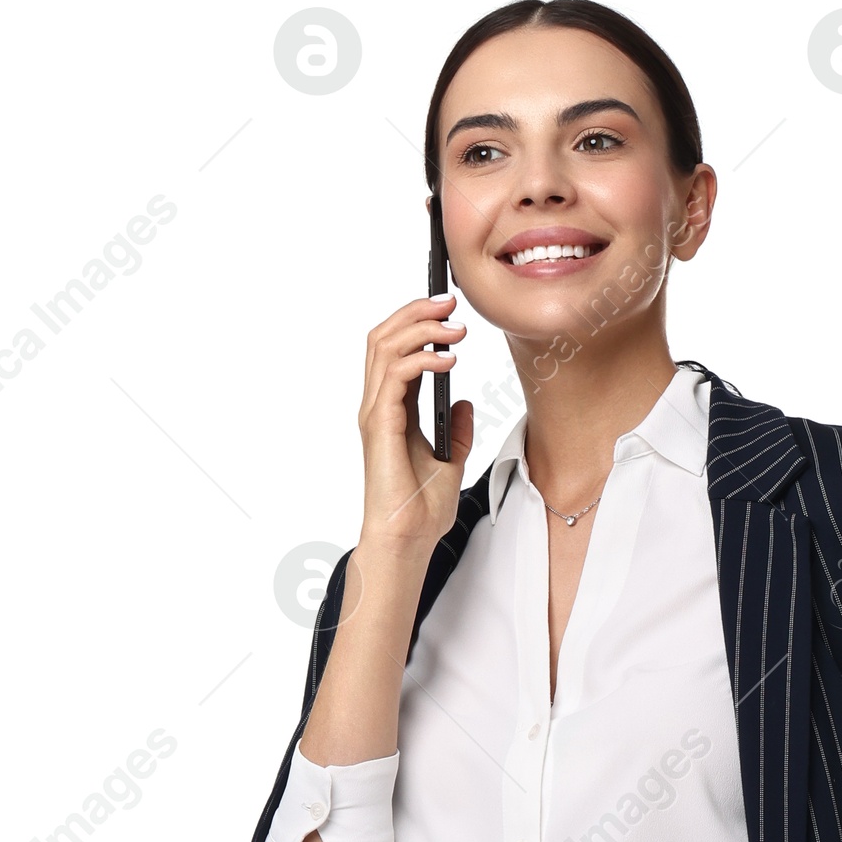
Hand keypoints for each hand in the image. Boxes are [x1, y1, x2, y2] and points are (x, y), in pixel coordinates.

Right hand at [355, 293, 474, 561]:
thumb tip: (465, 402)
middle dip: (416, 312)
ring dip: (421, 328)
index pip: (395, 349)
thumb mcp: (451, 461)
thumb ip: (457, 430)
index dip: (418, 322)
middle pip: (383, 337)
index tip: (450, 310)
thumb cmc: (421, 510)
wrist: (408, 539)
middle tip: (451, 302)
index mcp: (392, 410)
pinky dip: (422, 359)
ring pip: (384, 347)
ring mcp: (375, 413)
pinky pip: (396, 375)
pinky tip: (449, 359)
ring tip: (455, 326)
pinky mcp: (380, 425)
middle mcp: (378, 405)